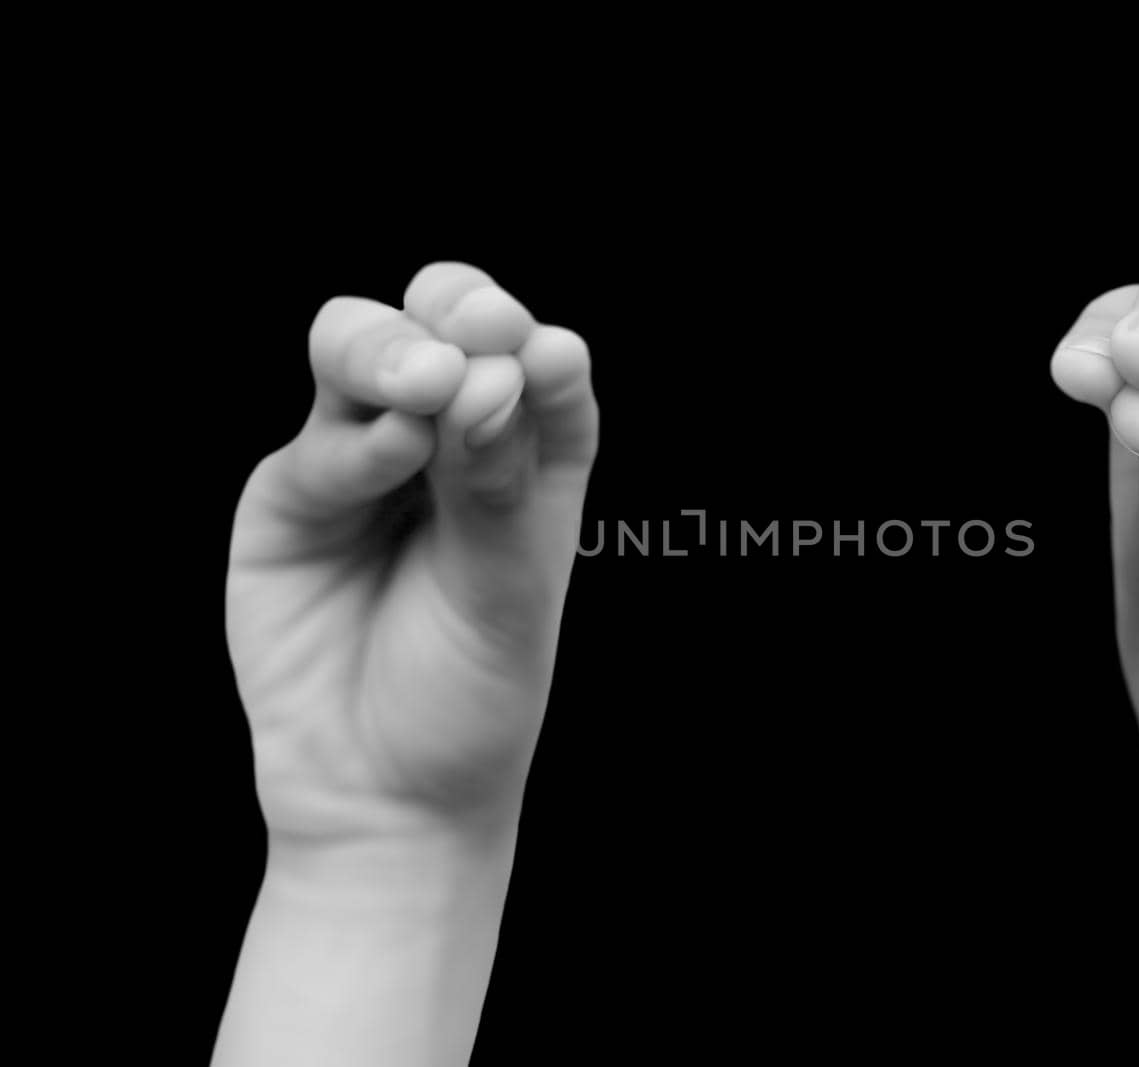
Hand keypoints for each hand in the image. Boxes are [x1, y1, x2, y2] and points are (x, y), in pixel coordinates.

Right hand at [226, 263, 598, 842]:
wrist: (384, 793)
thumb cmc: (470, 697)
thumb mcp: (507, 594)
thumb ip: (494, 486)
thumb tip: (488, 373)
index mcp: (528, 458)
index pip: (542, 369)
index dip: (541, 350)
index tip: (549, 356)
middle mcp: (447, 444)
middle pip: (442, 330)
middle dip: (457, 316)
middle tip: (478, 331)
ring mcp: (366, 462)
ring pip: (362, 353)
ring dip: (395, 348)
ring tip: (431, 378)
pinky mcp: (292, 498)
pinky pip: (320, 445)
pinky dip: (360, 440)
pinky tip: (396, 451)